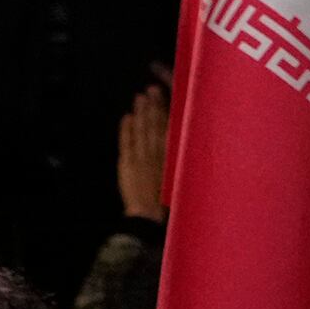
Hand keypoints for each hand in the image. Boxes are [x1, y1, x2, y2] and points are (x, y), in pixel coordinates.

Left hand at [116, 70, 171, 218]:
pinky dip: (125, 129)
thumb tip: (184, 143)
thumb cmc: (167, 203)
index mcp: (170, 157)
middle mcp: (155, 153)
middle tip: (150, 89)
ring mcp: (139, 158)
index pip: (167, 128)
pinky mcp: (126, 165)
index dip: (164, 110)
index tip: (162, 96)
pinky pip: (126, 142)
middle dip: (152, 106)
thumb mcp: (179, 179)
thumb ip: (179, 161)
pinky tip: (126, 118)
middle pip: (154, 125)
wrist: (148, 219)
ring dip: (139, 113)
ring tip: (139, 98)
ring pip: (140, 130)